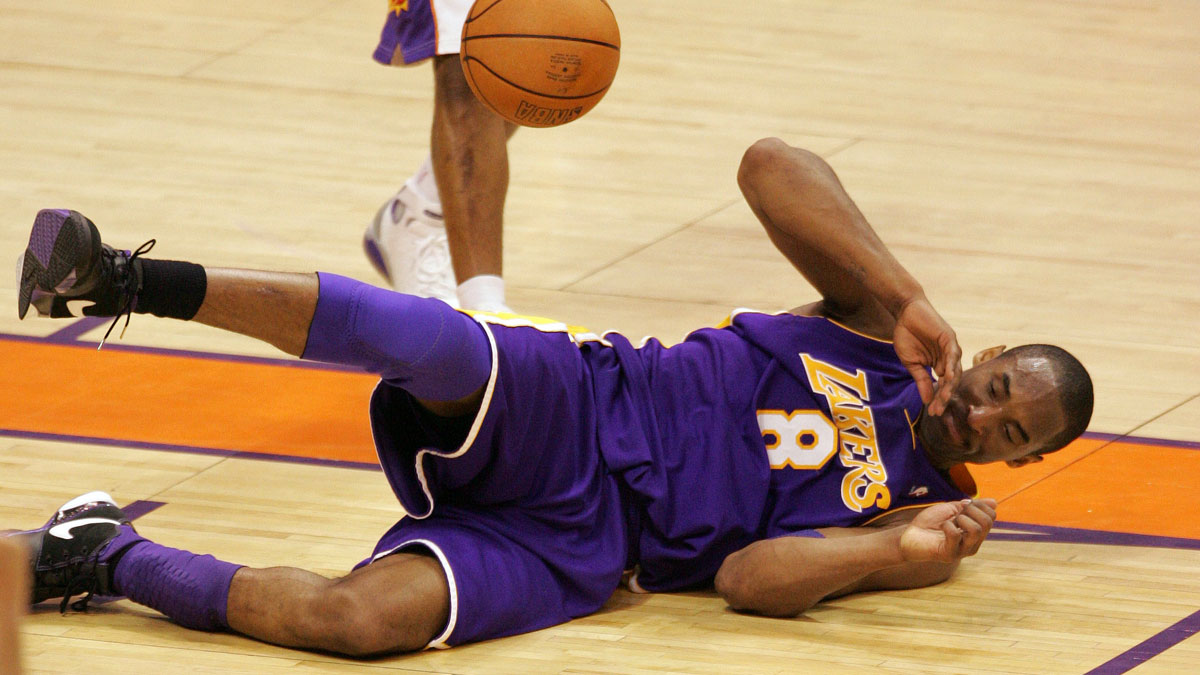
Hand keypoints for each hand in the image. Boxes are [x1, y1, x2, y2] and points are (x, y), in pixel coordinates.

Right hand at [892, 297, 961, 415]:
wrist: (905, 313)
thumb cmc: (907, 336)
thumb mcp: (912, 363)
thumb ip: (921, 380)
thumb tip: (926, 400)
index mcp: (940, 366)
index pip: (943, 387)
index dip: (938, 400)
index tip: (933, 413)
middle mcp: (949, 360)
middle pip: (951, 382)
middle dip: (944, 397)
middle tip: (938, 409)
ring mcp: (951, 349)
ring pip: (955, 370)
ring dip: (950, 385)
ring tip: (945, 398)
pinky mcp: (950, 338)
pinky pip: (953, 354)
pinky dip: (951, 365)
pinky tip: (947, 376)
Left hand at [899, 499, 996, 563]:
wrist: (909, 536)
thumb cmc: (929, 523)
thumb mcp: (951, 509)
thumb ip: (972, 506)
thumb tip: (994, 502)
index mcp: (975, 533)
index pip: (991, 516)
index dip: (978, 504)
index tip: (963, 504)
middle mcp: (973, 544)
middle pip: (987, 523)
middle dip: (971, 510)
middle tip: (956, 513)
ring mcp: (962, 551)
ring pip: (976, 530)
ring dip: (961, 518)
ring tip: (950, 521)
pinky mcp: (950, 555)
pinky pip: (956, 535)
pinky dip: (948, 526)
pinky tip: (941, 527)